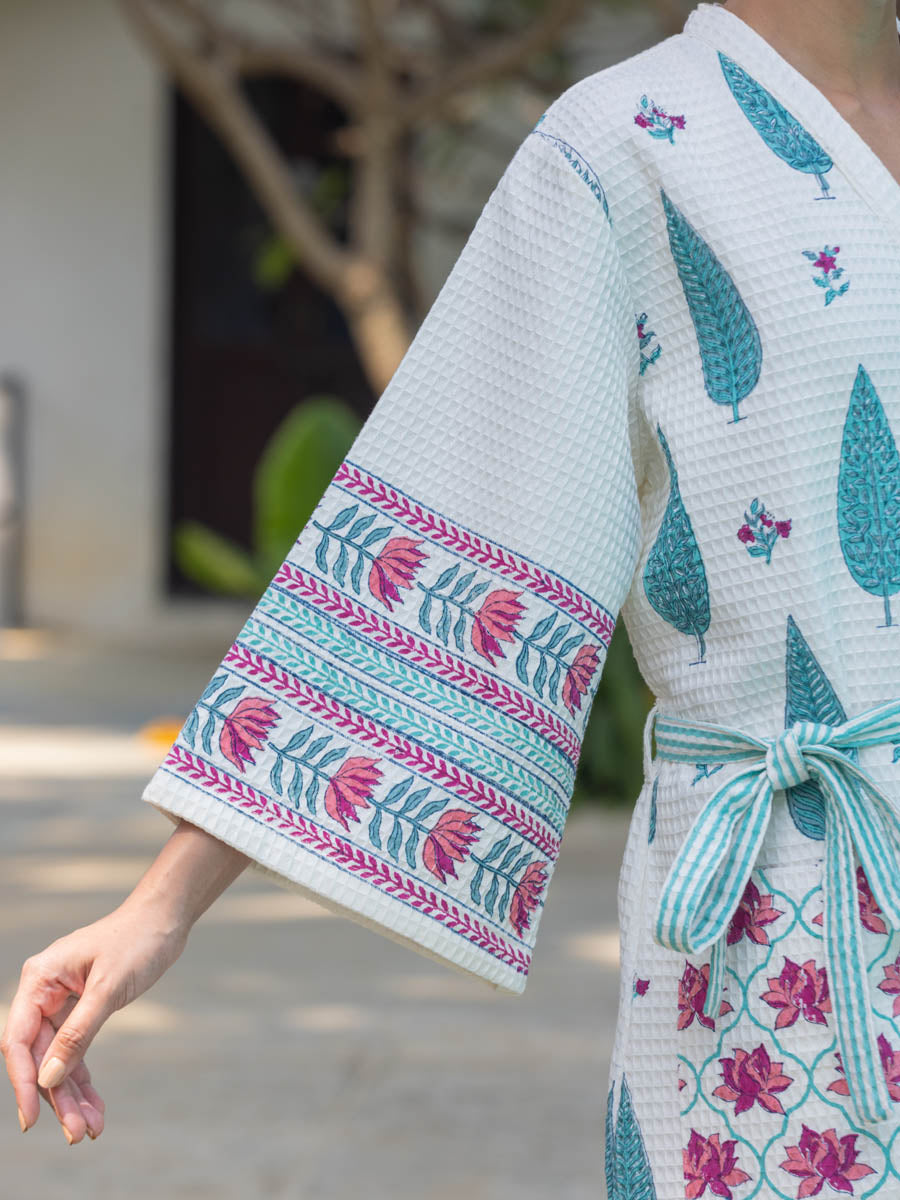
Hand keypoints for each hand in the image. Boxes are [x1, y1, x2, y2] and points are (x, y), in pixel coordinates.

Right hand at [1, 899, 187, 1143]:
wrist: (165, 919)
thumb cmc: (137, 941)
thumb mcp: (109, 988)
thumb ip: (77, 1033)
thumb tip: (49, 1079)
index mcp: (40, 978)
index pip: (18, 1040)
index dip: (22, 1082)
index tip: (31, 1119)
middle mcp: (44, 992)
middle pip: (40, 1057)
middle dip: (57, 1097)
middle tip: (77, 1134)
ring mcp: (62, 1003)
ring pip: (58, 1060)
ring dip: (72, 1096)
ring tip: (90, 1130)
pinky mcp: (82, 1010)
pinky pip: (76, 1052)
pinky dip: (85, 1081)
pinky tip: (95, 1109)